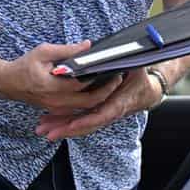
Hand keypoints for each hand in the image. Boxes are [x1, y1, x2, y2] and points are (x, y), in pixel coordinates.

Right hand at [0, 41, 121, 114]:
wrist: (7, 83)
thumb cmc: (24, 65)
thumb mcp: (43, 51)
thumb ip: (67, 50)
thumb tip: (87, 45)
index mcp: (54, 86)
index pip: (84, 85)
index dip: (102, 80)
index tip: (114, 69)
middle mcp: (57, 101)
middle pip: (90, 102)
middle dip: (107, 92)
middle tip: (118, 79)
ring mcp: (56, 108)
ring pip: (85, 108)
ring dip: (99, 98)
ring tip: (111, 83)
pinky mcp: (56, 109)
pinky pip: (77, 109)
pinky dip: (89, 102)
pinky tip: (97, 90)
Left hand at [34, 68, 161, 141]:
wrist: (148, 92)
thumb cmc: (140, 77)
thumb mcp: (135, 67)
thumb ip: (125, 63)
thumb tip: (113, 57)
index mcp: (118, 102)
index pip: (100, 116)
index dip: (85, 122)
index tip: (70, 126)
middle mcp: (108, 112)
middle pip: (86, 125)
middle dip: (66, 129)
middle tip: (47, 132)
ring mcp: (101, 114)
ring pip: (80, 124)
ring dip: (61, 127)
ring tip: (42, 129)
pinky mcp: (96, 113)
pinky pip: (79, 120)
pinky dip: (65, 122)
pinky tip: (50, 123)